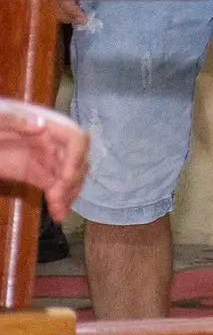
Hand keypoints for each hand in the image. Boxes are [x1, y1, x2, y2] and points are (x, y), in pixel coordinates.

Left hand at [0, 100, 87, 220]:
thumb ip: (13, 120)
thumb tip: (40, 126)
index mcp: (45, 126)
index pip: (75, 139)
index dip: (76, 157)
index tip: (65, 177)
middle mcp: (52, 143)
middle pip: (76, 162)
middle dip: (71, 182)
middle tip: (56, 200)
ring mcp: (45, 160)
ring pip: (70, 178)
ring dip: (68, 195)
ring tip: (58, 212)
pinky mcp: (37, 175)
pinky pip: (55, 188)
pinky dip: (60, 201)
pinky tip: (58, 214)